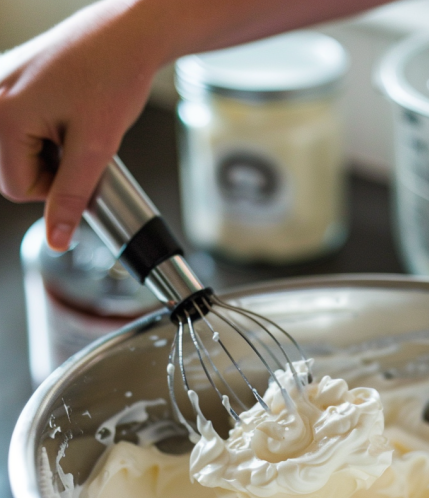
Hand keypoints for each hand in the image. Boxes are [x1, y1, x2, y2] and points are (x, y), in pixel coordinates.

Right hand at [0, 0, 160, 250]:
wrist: (126, 35)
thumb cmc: (114, 77)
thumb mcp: (95, 149)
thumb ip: (71, 198)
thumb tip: (58, 240)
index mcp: (3, 115)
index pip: (16, 188)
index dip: (55, 188)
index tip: (80, 163)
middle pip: (9, 171)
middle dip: (47, 169)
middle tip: (78, 141)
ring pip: (12, 152)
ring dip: (45, 151)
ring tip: (72, 125)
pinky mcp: (7, 79)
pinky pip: (14, 127)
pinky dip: (41, 131)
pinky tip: (63, 113)